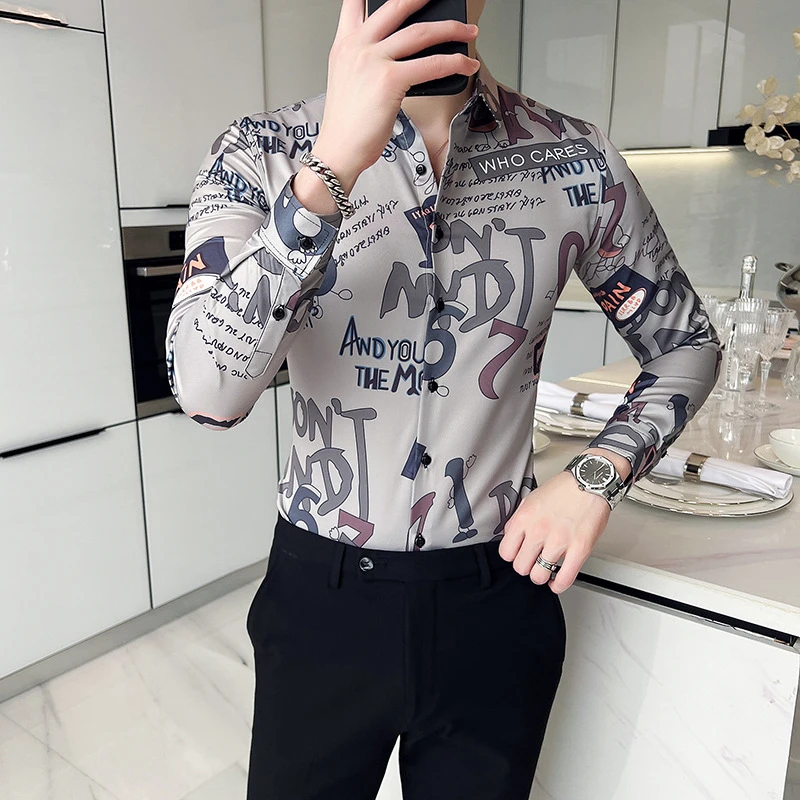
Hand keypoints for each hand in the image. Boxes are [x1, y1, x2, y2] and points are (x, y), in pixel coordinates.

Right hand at [314, 0, 479, 185]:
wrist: (338, 151)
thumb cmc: (347, 123)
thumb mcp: (347, 79)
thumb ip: (367, 58)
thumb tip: (400, 51)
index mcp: (345, 43)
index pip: (356, 0)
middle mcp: (357, 45)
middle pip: (396, 4)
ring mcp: (373, 61)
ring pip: (420, 32)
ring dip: (452, 28)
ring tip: (468, 30)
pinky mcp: (389, 80)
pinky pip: (431, 64)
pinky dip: (455, 63)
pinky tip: (465, 65)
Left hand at [498, 471, 611, 594]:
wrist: (590, 481)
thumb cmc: (564, 488)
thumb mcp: (531, 499)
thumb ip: (518, 520)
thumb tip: (511, 537)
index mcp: (524, 518)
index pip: (506, 552)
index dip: (512, 556)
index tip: (518, 554)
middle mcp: (539, 531)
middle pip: (520, 567)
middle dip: (526, 567)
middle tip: (532, 562)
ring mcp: (559, 541)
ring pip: (539, 576)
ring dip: (541, 576)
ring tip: (545, 569)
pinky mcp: (579, 549)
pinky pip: (564, 578)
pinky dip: (558, 585)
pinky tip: (556, 582)